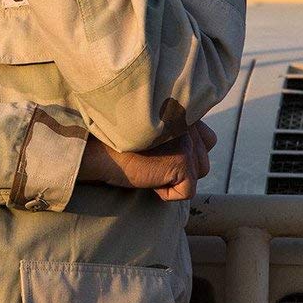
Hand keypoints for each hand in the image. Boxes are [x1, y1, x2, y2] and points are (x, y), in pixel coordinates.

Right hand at [77, 123, 217, 201]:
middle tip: (150, 161)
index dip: (184, 153)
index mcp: (182, 110)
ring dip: (175, 179)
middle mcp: (189, 122)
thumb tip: (188, 156)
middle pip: (203, 159)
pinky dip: (166, 193)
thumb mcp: (148, 129)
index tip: (157, 153)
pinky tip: (147, 179)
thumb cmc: (112, 140)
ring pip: (199, 174)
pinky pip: (186, 191)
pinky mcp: (183, 162)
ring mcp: (188, 142)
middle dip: (181, 168)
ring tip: (149, 168)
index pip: (207, 139)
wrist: (95, 148)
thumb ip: (172, 130)